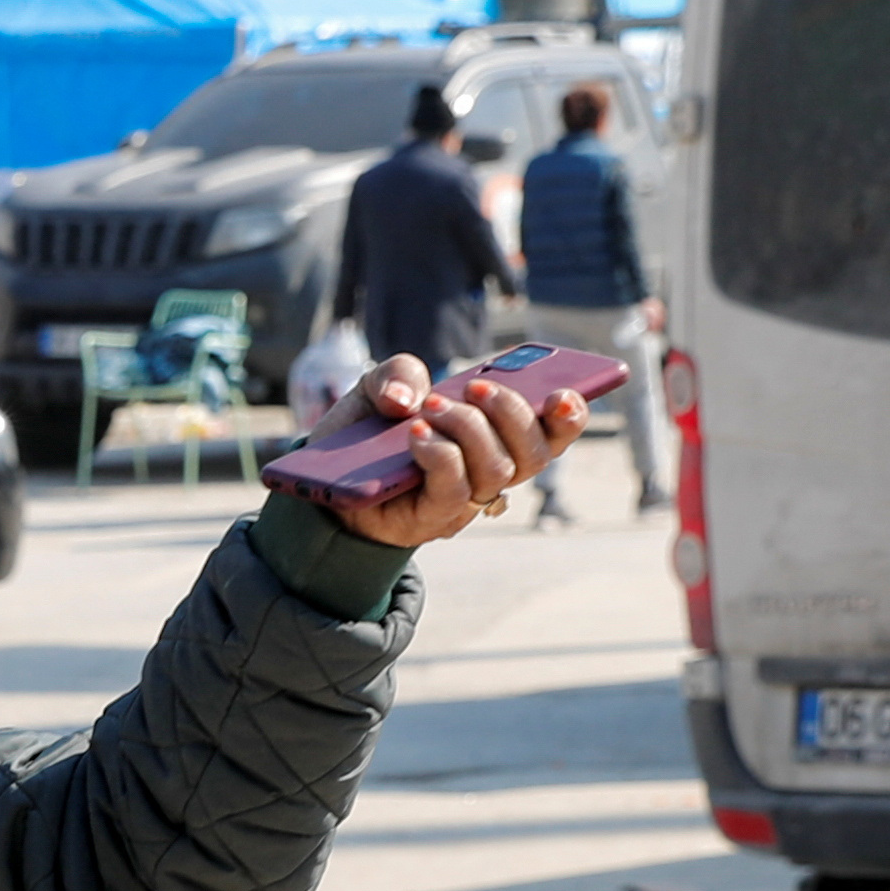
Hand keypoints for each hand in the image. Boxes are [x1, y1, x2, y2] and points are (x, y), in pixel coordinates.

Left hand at [303, 354, 580, 551]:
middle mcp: (488, 468)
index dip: (569, 416)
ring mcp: (464, 498)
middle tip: (476, 387)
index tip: (566, 393)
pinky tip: (416, 434)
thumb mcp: (378, 387)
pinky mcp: (432, 518)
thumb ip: (399, 373)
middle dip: (513, 413)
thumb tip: (410, 396)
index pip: (549, 431)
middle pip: (534, 452)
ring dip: (470, 429)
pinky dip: (441, 455)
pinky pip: (454, 489)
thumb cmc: (363, 433)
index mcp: (493, 434)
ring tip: (431, 406)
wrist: (320, 478)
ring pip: (498, 469)